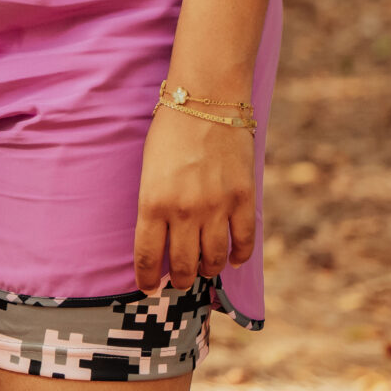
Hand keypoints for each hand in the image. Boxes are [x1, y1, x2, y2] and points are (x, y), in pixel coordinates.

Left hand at [132, 102, 255, 294]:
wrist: (205, 102)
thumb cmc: (168, 134)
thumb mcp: (148, 171)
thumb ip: (154, 206)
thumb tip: (160, 239)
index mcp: (153, 203)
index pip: (147, 256)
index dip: (147, 278)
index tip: (148, 288)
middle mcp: (184, 211)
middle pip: (183, 265)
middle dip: (179, 279)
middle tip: (178, 281)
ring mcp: (217, 208)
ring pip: (214, 259)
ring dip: (207, 269)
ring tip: (203, 269)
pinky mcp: (243, 200)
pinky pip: (244, 242)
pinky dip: (238, 256)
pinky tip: (233, 258)